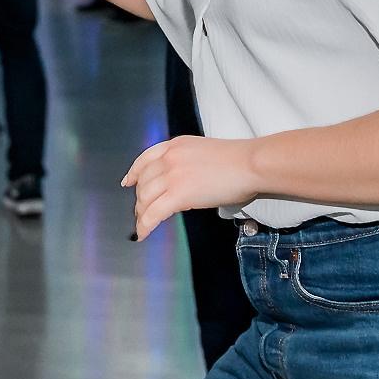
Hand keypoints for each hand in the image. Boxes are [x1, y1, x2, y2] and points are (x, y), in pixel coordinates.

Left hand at [122, 135, 260, 241]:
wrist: (250, 164)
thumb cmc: (238, 161)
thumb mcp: (203, 152)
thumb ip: (186, 163)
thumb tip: (181, 184)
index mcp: (176, 145)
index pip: (145, 158)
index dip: (134, 172)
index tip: (128, 182)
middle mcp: (169, 157)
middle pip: (143, 181)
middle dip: (139, 198)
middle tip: (140, 211)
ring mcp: (172, 175)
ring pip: (145, 198)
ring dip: (141, 213)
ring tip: (142, 224)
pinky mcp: (178, 194)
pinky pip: (153, 213)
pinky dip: (144, 225)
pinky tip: (143, 233)